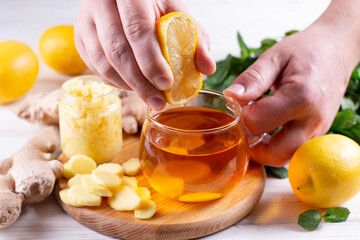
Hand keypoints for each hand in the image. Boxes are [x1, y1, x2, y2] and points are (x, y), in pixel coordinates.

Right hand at [74, 0, 214, 109]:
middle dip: (140, 82)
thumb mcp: (177, 13)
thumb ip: (195, 38)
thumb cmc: (153, 6)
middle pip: (117, 51)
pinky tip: (132, 85)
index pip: (137, 30)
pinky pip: (95, 67)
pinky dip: (115, 82)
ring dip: (128, 85)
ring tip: (149, 96)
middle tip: (158, 101)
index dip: (151, 61)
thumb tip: (207, 68)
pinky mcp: (79, 36)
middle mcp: (102, 3)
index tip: (166, 83)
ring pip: (103, 62)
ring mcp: (86, 20)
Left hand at [224, 0, 359, 165]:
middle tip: (242, 126)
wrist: (337, 49)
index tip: (238, 104)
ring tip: (255, 126)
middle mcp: (313, 119)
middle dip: (252, 146)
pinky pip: (294, 150)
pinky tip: (269, 126)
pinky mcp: (318, 133)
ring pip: (286, 157)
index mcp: (301, 97)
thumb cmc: (306, 50)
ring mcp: (318, 130)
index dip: (241, 116)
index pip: (258, 123)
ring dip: (265, 150)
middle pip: (276, 154)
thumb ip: (252, 79)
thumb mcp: (274, 57)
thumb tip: (230, 97)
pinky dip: (277, 145)